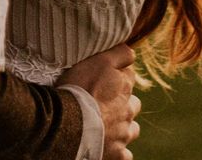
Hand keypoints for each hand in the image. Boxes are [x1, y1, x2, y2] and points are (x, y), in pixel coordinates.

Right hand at [58, 45, 140, 159]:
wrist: (68, 123)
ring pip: (131, 130)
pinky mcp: (117, 154)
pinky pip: (124, 155)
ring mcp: (123, 134)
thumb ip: (120, 54)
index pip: (129, 76)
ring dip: (123, 126)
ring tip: (105, 124)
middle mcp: (128, 110)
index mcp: (124, 86)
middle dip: (124, 103)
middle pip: (133, 104)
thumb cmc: (79, 88)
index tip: (103, 78)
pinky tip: (107, 144)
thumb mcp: (99, 60)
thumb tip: (133, 52)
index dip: (116, 76)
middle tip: (104, 103)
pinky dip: (118, 150)